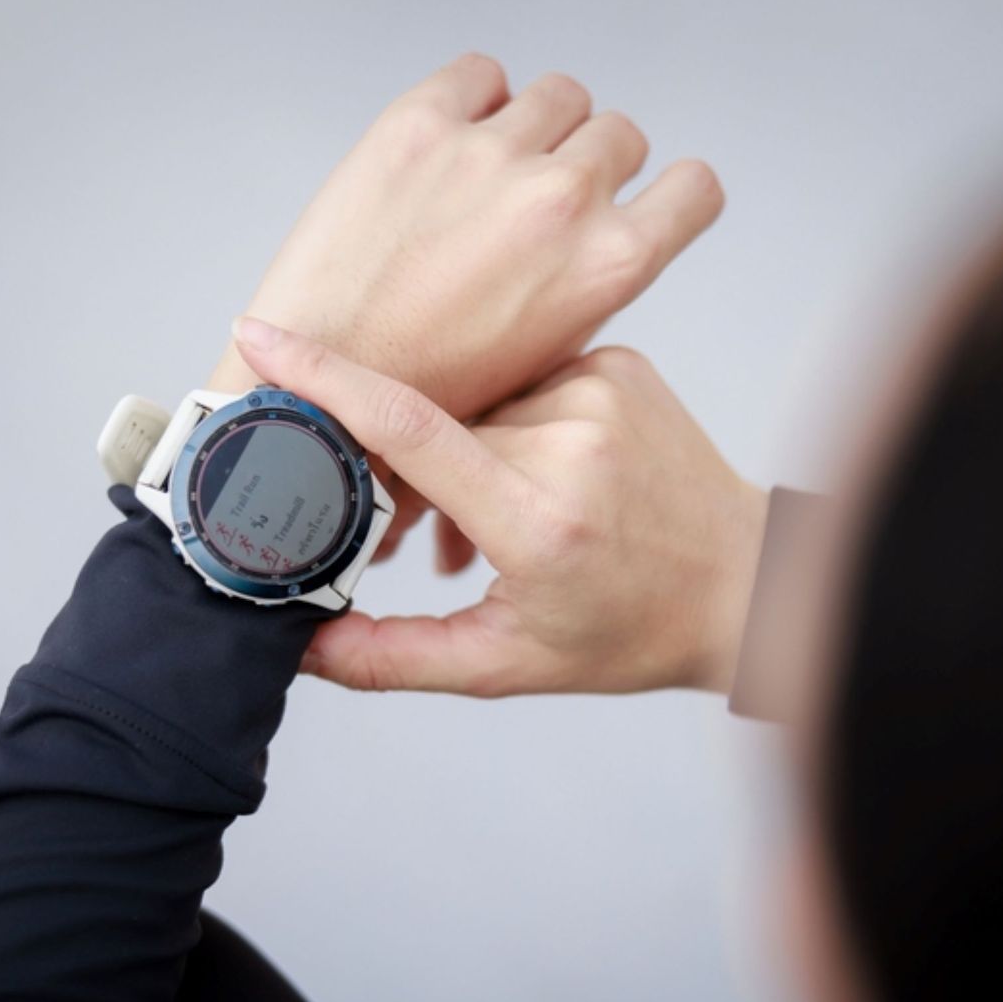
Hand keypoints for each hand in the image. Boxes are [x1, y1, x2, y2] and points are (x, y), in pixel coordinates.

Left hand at [208, 53, 723, 422]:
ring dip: (539, 124)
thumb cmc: (430, 401)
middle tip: (542, 203)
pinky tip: (452, 142)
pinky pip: (480, 72)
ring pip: (560, 94)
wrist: (325, 398)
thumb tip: (597, 243)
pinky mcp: (419, 125)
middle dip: (592, 163)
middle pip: (620, 134)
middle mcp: (562, 198)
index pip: (695, 189)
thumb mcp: (549, 363)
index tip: (643, 199)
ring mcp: (490, 153)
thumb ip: (586, 289)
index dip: (672, 194)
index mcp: (610, 265)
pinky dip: (476, 97)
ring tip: (496, 171)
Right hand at [232, 317, 767, 696]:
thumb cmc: (628, 632)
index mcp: (539, 519)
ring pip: (475, 401)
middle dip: (412, 475)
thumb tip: (297, 648)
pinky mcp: (616, 360)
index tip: (260, 337)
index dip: (325, 380)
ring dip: (467, 450)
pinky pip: (522, 378)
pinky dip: (511, 423)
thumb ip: (394, 657)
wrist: (743, 583)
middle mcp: (573, 442)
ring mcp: (600, 390)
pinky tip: (547, 472)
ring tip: (506, 518)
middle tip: (440, 538)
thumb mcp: (507, 664)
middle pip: (433, 425)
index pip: (410, 429)